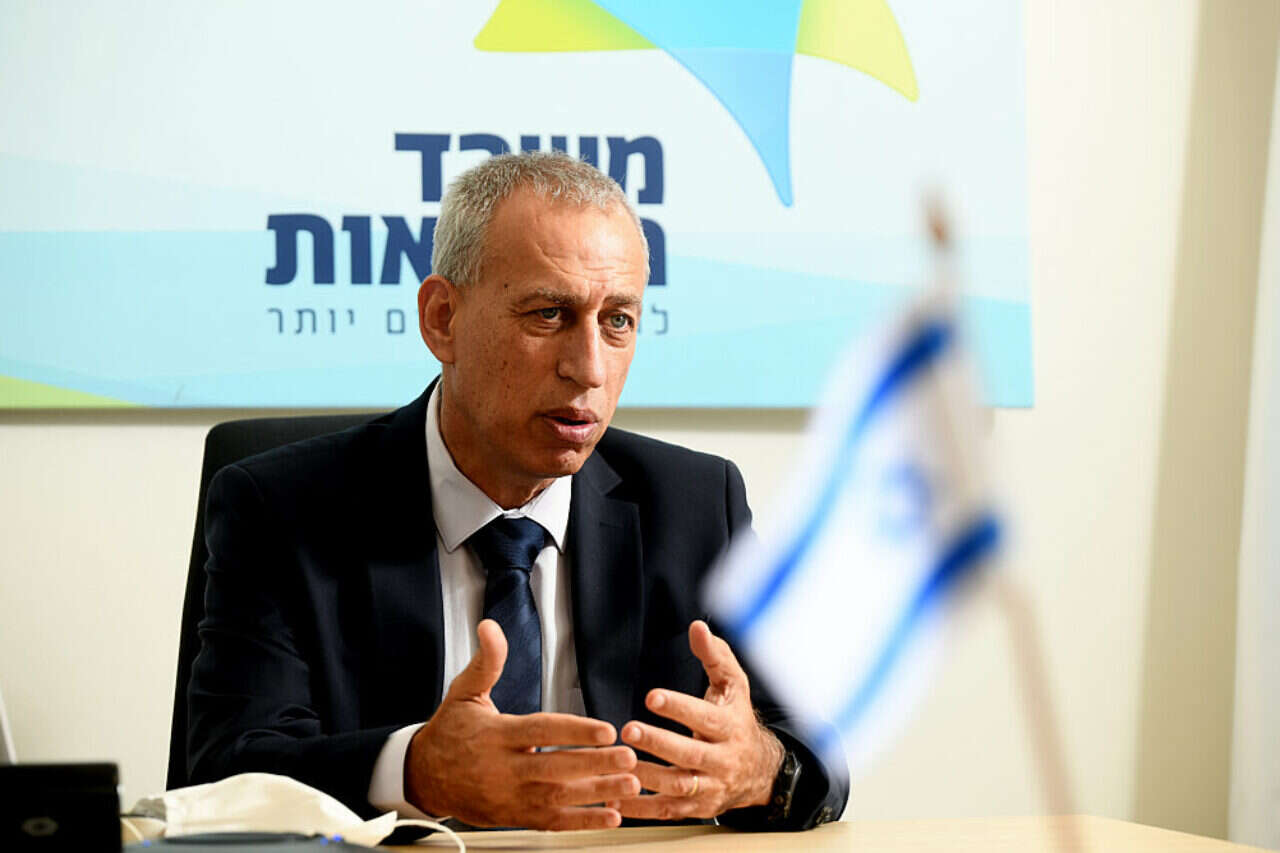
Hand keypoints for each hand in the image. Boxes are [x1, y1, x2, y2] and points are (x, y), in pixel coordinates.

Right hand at [404, 619, 640, 828]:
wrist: (423, 778)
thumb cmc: (449, 733)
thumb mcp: (464, 692)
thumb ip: (487, 662)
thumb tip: (491, 628)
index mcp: (496, 735)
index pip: (540, 731)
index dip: (574, 731)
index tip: (606, 730)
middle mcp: (504, 769)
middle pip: (555, 768)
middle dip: (595, 764)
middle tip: (630, 757)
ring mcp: (510, 797)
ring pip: (559, 798)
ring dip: (598, 794)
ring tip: (631, 785)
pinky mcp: (515, 817)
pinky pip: (553, 822)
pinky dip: (584, 821)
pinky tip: (612, 816)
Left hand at [618, 621, 783, 820]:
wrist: (759, 771)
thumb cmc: (737, 720)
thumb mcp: (734, 685)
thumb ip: (715, 655)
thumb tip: (698, 627)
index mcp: (729, 728)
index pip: (704, 717)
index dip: (679, 707)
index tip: (653, 696)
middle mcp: (722, 761)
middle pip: (689, 755)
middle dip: (658, 742)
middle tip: (630, 729)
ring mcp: (710, 788)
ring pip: (678, 786)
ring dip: (647, 776)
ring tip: (620, 763)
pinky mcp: (697, 809)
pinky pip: (667, 811)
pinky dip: (641, 808)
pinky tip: (616, 798)